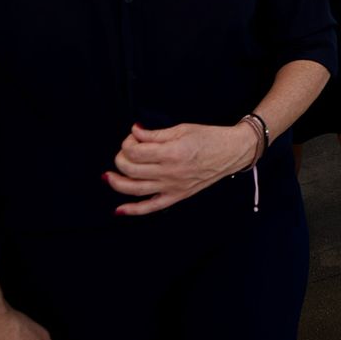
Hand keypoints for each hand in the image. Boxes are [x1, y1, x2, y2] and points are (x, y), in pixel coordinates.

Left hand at [106, 122, 256, 215]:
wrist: (232, 152)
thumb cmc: (209, 137)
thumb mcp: (182, 129)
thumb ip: (155, 134)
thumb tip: (134, 133)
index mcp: (172, 152)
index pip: (135, 151)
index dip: (128, 142)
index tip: (135, 136)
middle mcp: (170, 172)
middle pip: (130, 169)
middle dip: (122, 157)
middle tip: (129, 149)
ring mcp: (173, 187)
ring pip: (134, 189)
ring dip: (116, 183)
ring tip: (108, 176)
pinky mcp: (177, 196)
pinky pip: (151, 207)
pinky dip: (133, 210)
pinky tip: (119, 210)